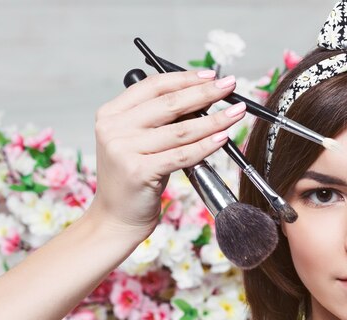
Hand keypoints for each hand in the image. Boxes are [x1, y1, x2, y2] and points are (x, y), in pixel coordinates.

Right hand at [86, 70, 245, 241]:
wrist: (116, 217)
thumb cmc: (133, 177)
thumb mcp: (139, 141)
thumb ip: (161, 121)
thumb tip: (202, 99)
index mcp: (111, 114)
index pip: (153, 86)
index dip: (185, 78)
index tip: (211, 75)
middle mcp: (114, 128)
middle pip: (169, 103)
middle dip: (205, 93)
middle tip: (230, 86)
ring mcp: (124, 150)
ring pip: (181, 130)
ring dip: (214, 120)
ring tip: (235, 113)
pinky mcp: (139, 172)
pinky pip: (182, 155)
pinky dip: (206, 145)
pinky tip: (222, 137)